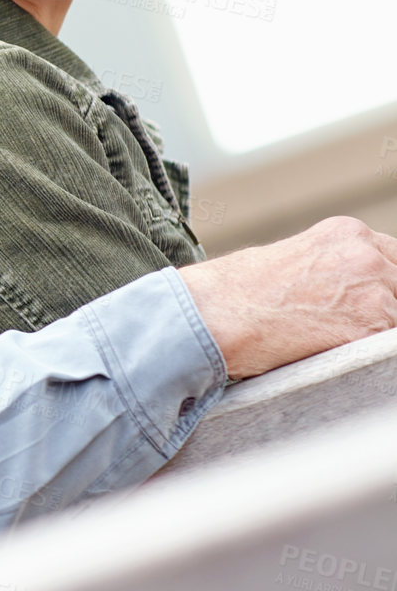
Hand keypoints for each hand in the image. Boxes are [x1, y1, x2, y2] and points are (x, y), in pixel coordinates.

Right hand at [179, 216, 396, 379]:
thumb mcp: (289, 260)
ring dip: (371, 334)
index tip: (365, 302)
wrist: (210, 314)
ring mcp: (371, 292)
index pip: (394, 259)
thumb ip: (329, 269)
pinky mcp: (366, 330)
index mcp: (346, 234)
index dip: (384, 284)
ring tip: (327, 342)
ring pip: (394, 319)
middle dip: (380, 310)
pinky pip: (384, 351)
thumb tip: (342, 295)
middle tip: (340, 325)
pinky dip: (362, 357)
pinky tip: (328, 353)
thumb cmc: (232, 293)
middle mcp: (365, 257)